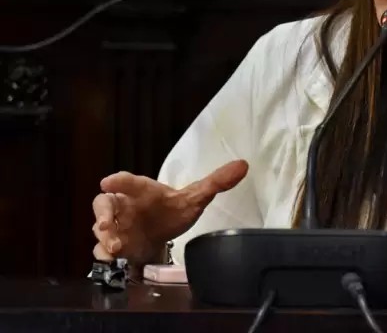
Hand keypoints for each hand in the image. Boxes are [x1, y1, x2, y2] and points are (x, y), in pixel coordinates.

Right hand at [91, 160, 248, 265]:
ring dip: (104, 238)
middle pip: (104, 204)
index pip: (129, 182)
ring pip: (101, 229)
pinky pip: (104, 250)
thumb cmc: (174, 210)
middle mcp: (125, 207)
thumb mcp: (197, 197)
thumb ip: (217, 182)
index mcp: (143, 190)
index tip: (108, 182)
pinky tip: (114, 261)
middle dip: (101, 213)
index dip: (119, 181)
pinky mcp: (117, 247)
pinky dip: (105, 256)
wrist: (165, 232)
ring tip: (115, 248)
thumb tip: (243, 165)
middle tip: (104, 224)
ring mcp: (118, 227)